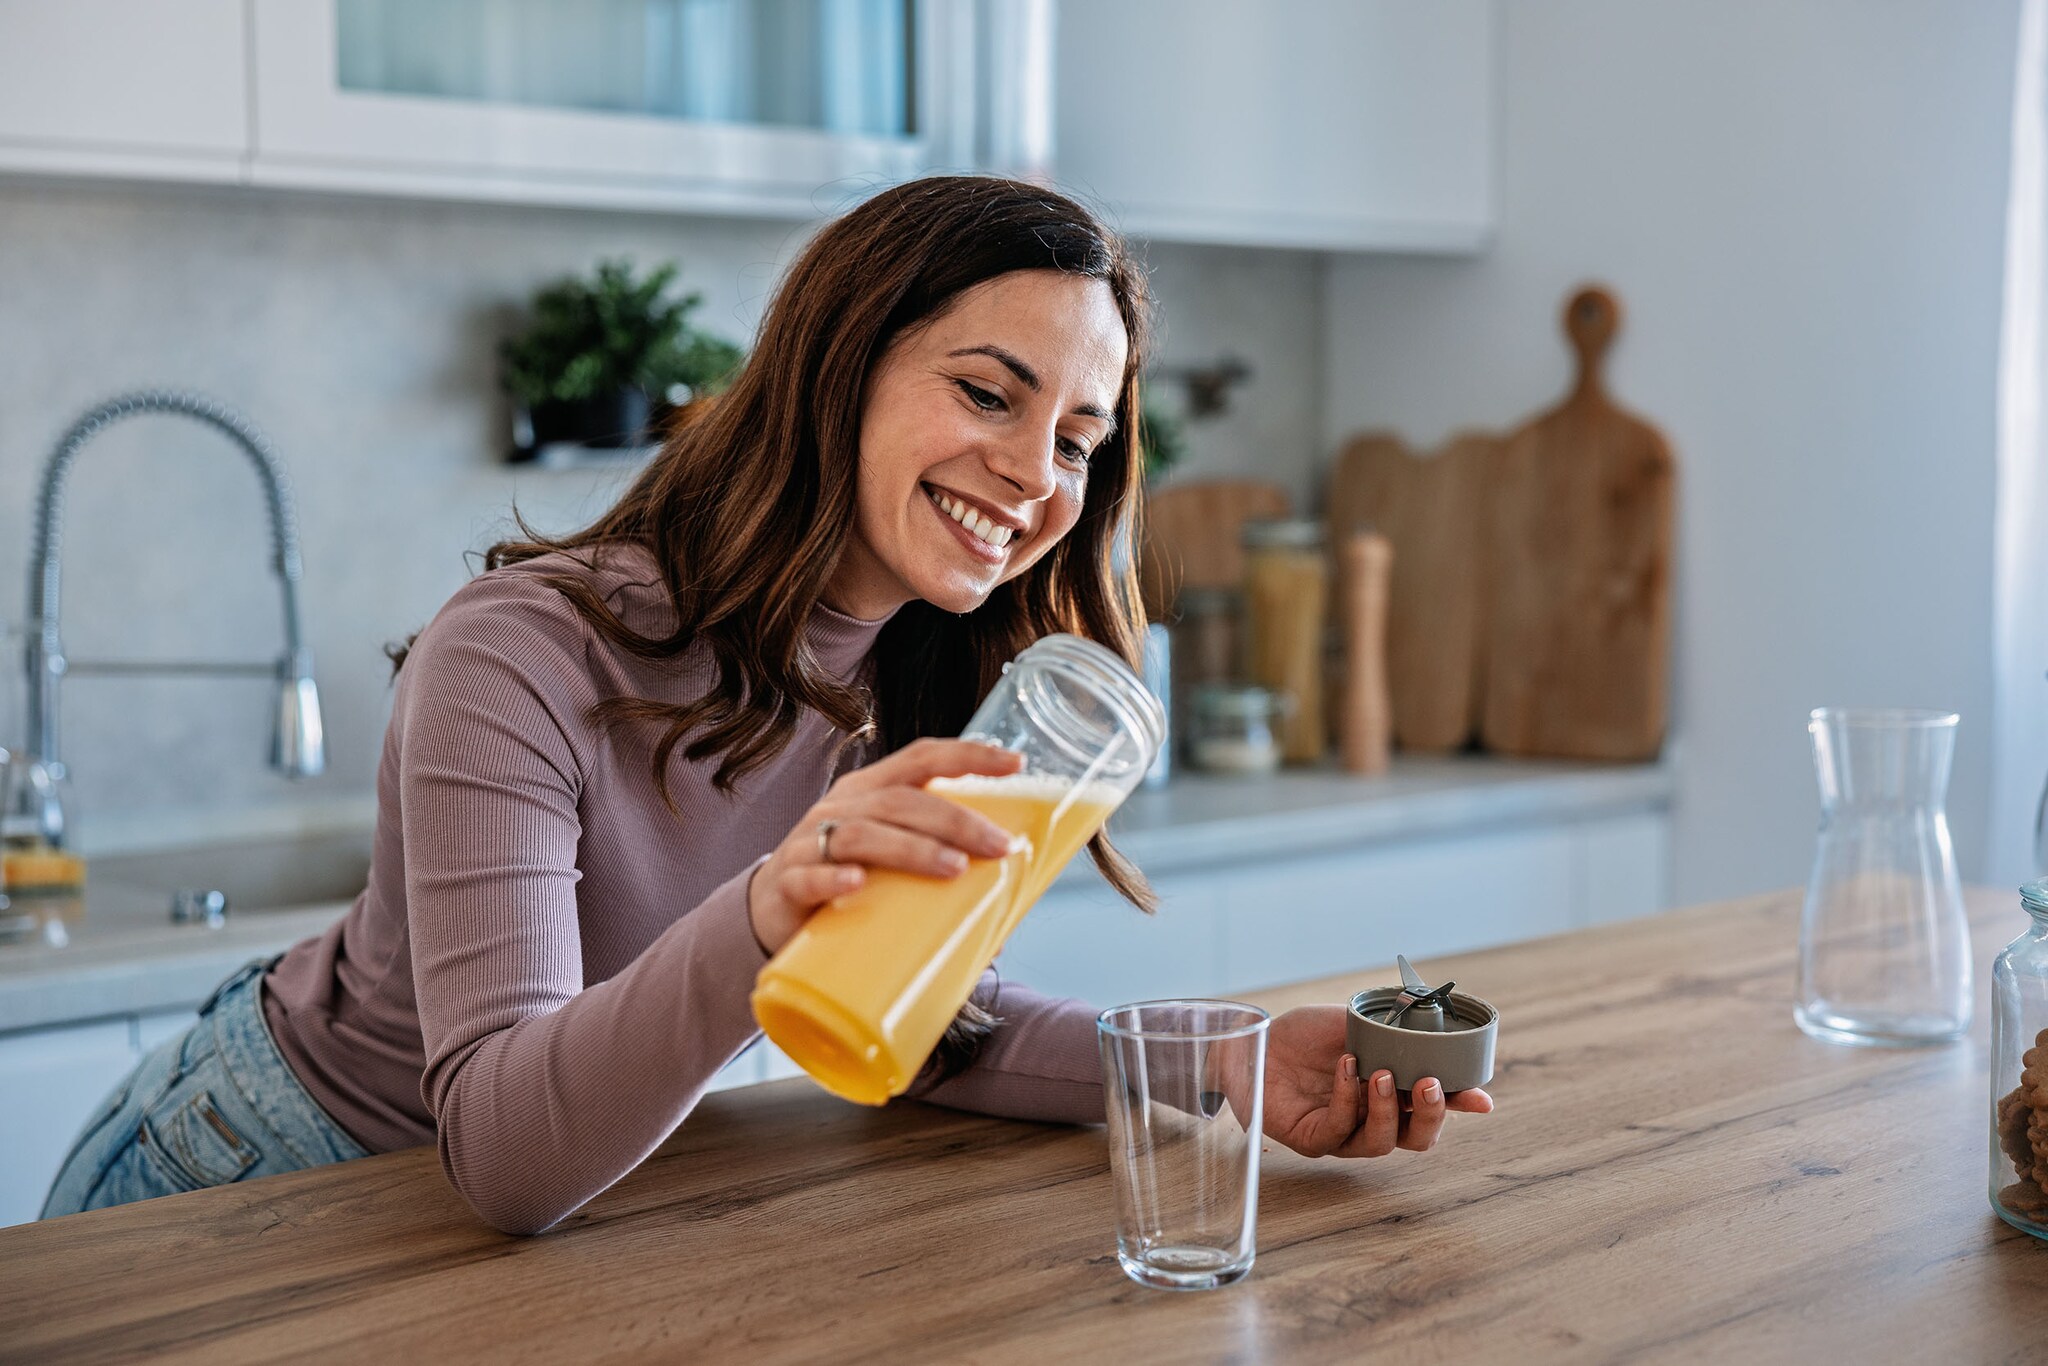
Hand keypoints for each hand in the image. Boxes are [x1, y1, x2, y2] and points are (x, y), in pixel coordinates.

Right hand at [747, 738, 1022, 954]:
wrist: (773, 912)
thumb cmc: (846, 879)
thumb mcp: (892, 863)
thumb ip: (938, 876)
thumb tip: (1000, 919)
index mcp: (872, 790)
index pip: (921, 758)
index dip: (967, 755)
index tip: (1015, 763)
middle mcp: (842, 806)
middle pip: (899, 800)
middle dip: (954, 819)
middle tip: (998, 846)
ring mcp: (810, 841)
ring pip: (861, 833)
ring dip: (911, 849)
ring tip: (953, 868)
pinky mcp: (787, 882)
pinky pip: (809, 874)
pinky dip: (833, 877)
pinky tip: (857, 884)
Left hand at [1257, 1004, 1492, 1157]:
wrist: (1256, 1039)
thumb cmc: (1306, 1035)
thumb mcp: (1357, 1025)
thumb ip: (1395, 1033)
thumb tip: (1437, 1026)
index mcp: (1390, 1095)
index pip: (1432, 1109)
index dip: (1459, 1106)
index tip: (1481, 1099)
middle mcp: (1371, 1120)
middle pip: (1416, 1140)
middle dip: (1430, 1116)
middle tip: (1428, 1084)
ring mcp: (1342, 1134)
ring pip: (1381, 1143)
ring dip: (1387, 1109)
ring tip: (1380, 1074)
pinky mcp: (1311, 1140)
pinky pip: (1338, 1130)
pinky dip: (1347, 1097)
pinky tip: (1346, 1067)